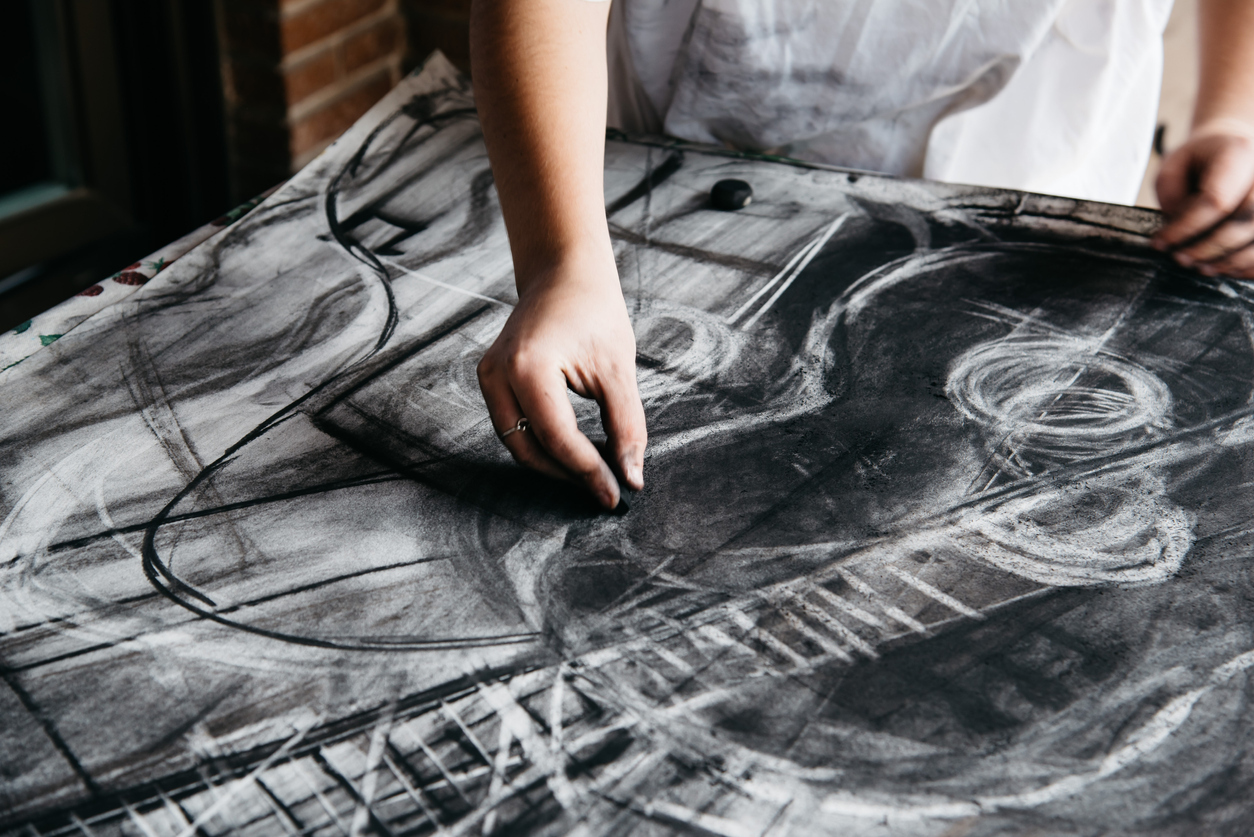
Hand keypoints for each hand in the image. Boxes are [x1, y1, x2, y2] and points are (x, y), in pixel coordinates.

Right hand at [477, 250, 645, 508]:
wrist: (565, 274)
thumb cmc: (594, 312)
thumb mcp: (618, 371)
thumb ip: (626, 427)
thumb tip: (632, 478)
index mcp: (529, 367)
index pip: (558, 438)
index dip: (588, 472)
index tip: (616, 495)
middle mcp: (498, 374)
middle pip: (530, 449)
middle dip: (569, 474)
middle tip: (608, 487)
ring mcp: (488, 376)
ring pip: (517, 443)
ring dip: (556, 464)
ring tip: (596, 469)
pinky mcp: (491, 379)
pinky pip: (513, 426)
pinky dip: (543, 444)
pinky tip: (577, 448)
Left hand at [1154, 120, 1253, 277]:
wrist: (1235, 149)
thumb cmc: (1203, 158)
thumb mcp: (1174, 165)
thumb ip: (1172, 194)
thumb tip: (1176, 229)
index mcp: (1237, 154)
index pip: (1216, 200)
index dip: (1185, 228)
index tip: (1160, 243)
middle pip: (1245, 220)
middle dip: (1208, 248)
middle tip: (1180, 258)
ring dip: (1229, 261)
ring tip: (1200, 266)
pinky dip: (1247, 266)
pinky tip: (1226, 268)